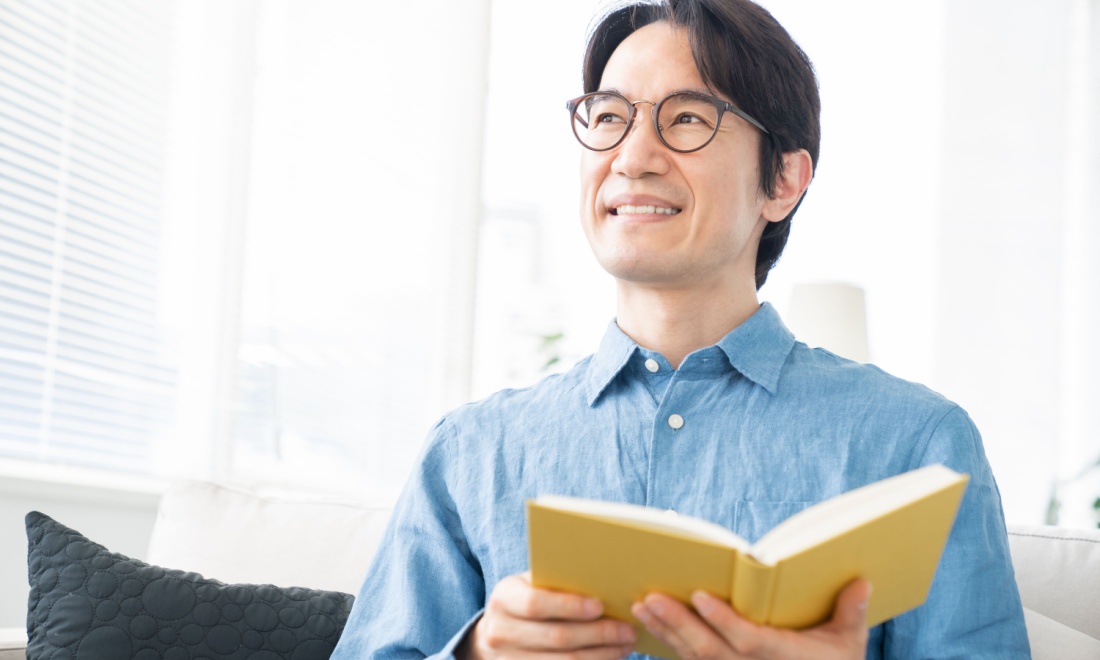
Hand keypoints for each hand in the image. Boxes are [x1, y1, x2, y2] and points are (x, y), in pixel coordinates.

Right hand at [458, 572, 636, 659]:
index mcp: (503, 599)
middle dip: (598, 634)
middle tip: (627, 629)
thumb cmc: (524, 600)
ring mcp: (509, 659)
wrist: (496, 633)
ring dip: (601, 654)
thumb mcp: (530, 585)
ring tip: (626, 644)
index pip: (536, 603)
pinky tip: (610, 657)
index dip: (569, 606)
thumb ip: (555, 582)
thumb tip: (602, 582)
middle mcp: (501, 632)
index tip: (600, 605)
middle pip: (556, 637)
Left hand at [630, 579, 871, 659]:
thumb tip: (862, 581)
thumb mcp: (849, 644)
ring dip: (665, 630)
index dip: (723, 621)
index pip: (747, 640)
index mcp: (783, 657)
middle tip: (650, 597)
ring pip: (693, 656)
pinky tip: (648, 622)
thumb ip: (851, 613)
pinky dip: (667, 642)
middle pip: (708, 650)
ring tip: (641, 604)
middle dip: (678, 623)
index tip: (700, 597)